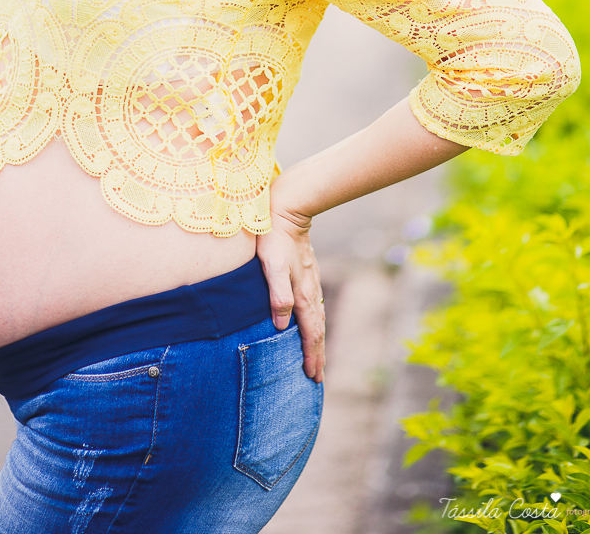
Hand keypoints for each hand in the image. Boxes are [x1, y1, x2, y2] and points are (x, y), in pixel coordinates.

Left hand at [256, 201, 324, 383]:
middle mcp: (310, 292)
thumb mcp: (271, 267)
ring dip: (318, 341)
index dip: (311, 355)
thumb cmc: (274, 239)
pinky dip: (315, 324)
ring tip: (317, 358)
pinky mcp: (308, 275)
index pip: (310, 333)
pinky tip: (312, 324)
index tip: (313, 376)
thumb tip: (280, 326)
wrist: (287, 211)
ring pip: (318, 319)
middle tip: (318, 378)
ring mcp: (311, 283)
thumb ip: (277, 296)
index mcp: (302, 295)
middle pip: (318, 330)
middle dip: (318, 355)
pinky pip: (314, 308)